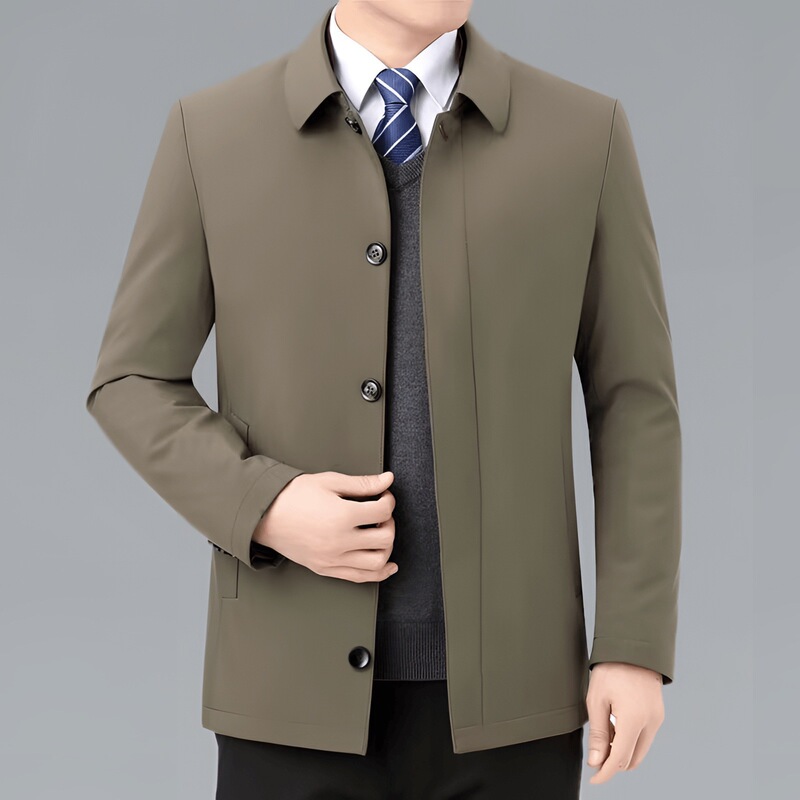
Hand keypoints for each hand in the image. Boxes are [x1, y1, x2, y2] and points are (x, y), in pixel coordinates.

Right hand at [252, 470, 397, 582]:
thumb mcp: (329, 481)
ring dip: (387, 548)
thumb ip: (362, 483)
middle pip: (385, 538)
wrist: (264, 515)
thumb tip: (387, 480)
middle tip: (382, 514)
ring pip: (377, 563)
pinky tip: (387, 565)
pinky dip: (379, 573)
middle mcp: (340, 541)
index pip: (383, 511)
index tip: (383, 495)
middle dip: (390, 523)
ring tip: (380, 534)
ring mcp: (333, 559)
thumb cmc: (292, 496)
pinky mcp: (326, 569)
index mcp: (342, 516)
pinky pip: (361, 578)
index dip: (388, 499)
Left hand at [585, 662, 664, 784]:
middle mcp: (649, 723)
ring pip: (640, 750)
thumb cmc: (612, 669)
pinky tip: (615, 727)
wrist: (633, 648)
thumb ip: (597, 733)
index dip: (605, 773)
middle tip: (595, 756)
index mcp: (633, 720)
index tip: (594, 779)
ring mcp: (656, 719)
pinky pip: (644, 737)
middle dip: (613, 763)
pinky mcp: (658, 714)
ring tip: (603, 736)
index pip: (619, 759)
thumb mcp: (596, 700)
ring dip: (622, 752)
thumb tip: (596, 761)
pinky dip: (630, 740)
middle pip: (632, 759)